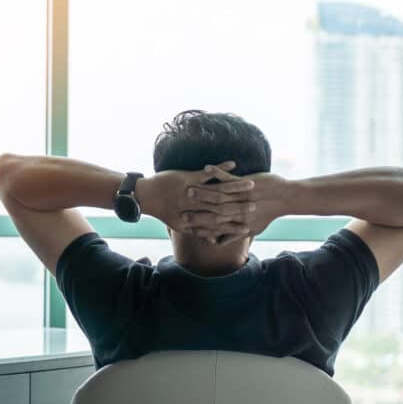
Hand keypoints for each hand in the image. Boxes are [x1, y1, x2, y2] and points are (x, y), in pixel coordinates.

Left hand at [137, 161, 251, 239]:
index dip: (235, 225)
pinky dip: (221, 168)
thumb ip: (198, 231)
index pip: (218, 224)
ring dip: (236, 186)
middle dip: (241, 206)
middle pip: (222, 208)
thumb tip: (213, 240)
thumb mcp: (180, 225)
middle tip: (257, 205)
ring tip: (252, 184)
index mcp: (193, 221)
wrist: (145, 195)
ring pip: (218, 190)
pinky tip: (235, 163)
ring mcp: (191, 192)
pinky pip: (207, 174)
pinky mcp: (187, 178)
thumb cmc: (163, 211)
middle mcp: (194, 208)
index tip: (250, 225)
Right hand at [181, 165, 290, 243]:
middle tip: (179, 208)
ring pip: (218, 195)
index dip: (198, 225)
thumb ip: (235, 236)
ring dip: (202, 191)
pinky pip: (229, 179)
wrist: (287, 198)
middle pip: (213, 211)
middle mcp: (239, 211)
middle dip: (195, 210)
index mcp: (238, 223)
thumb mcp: (253, 229)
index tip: (183, 224)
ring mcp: (242, 197)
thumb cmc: (269, 213)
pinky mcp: (248, 184)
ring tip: (188, 188)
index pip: (214, 225)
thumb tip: (219, 242)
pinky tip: (206, 167)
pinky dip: (217, 173)